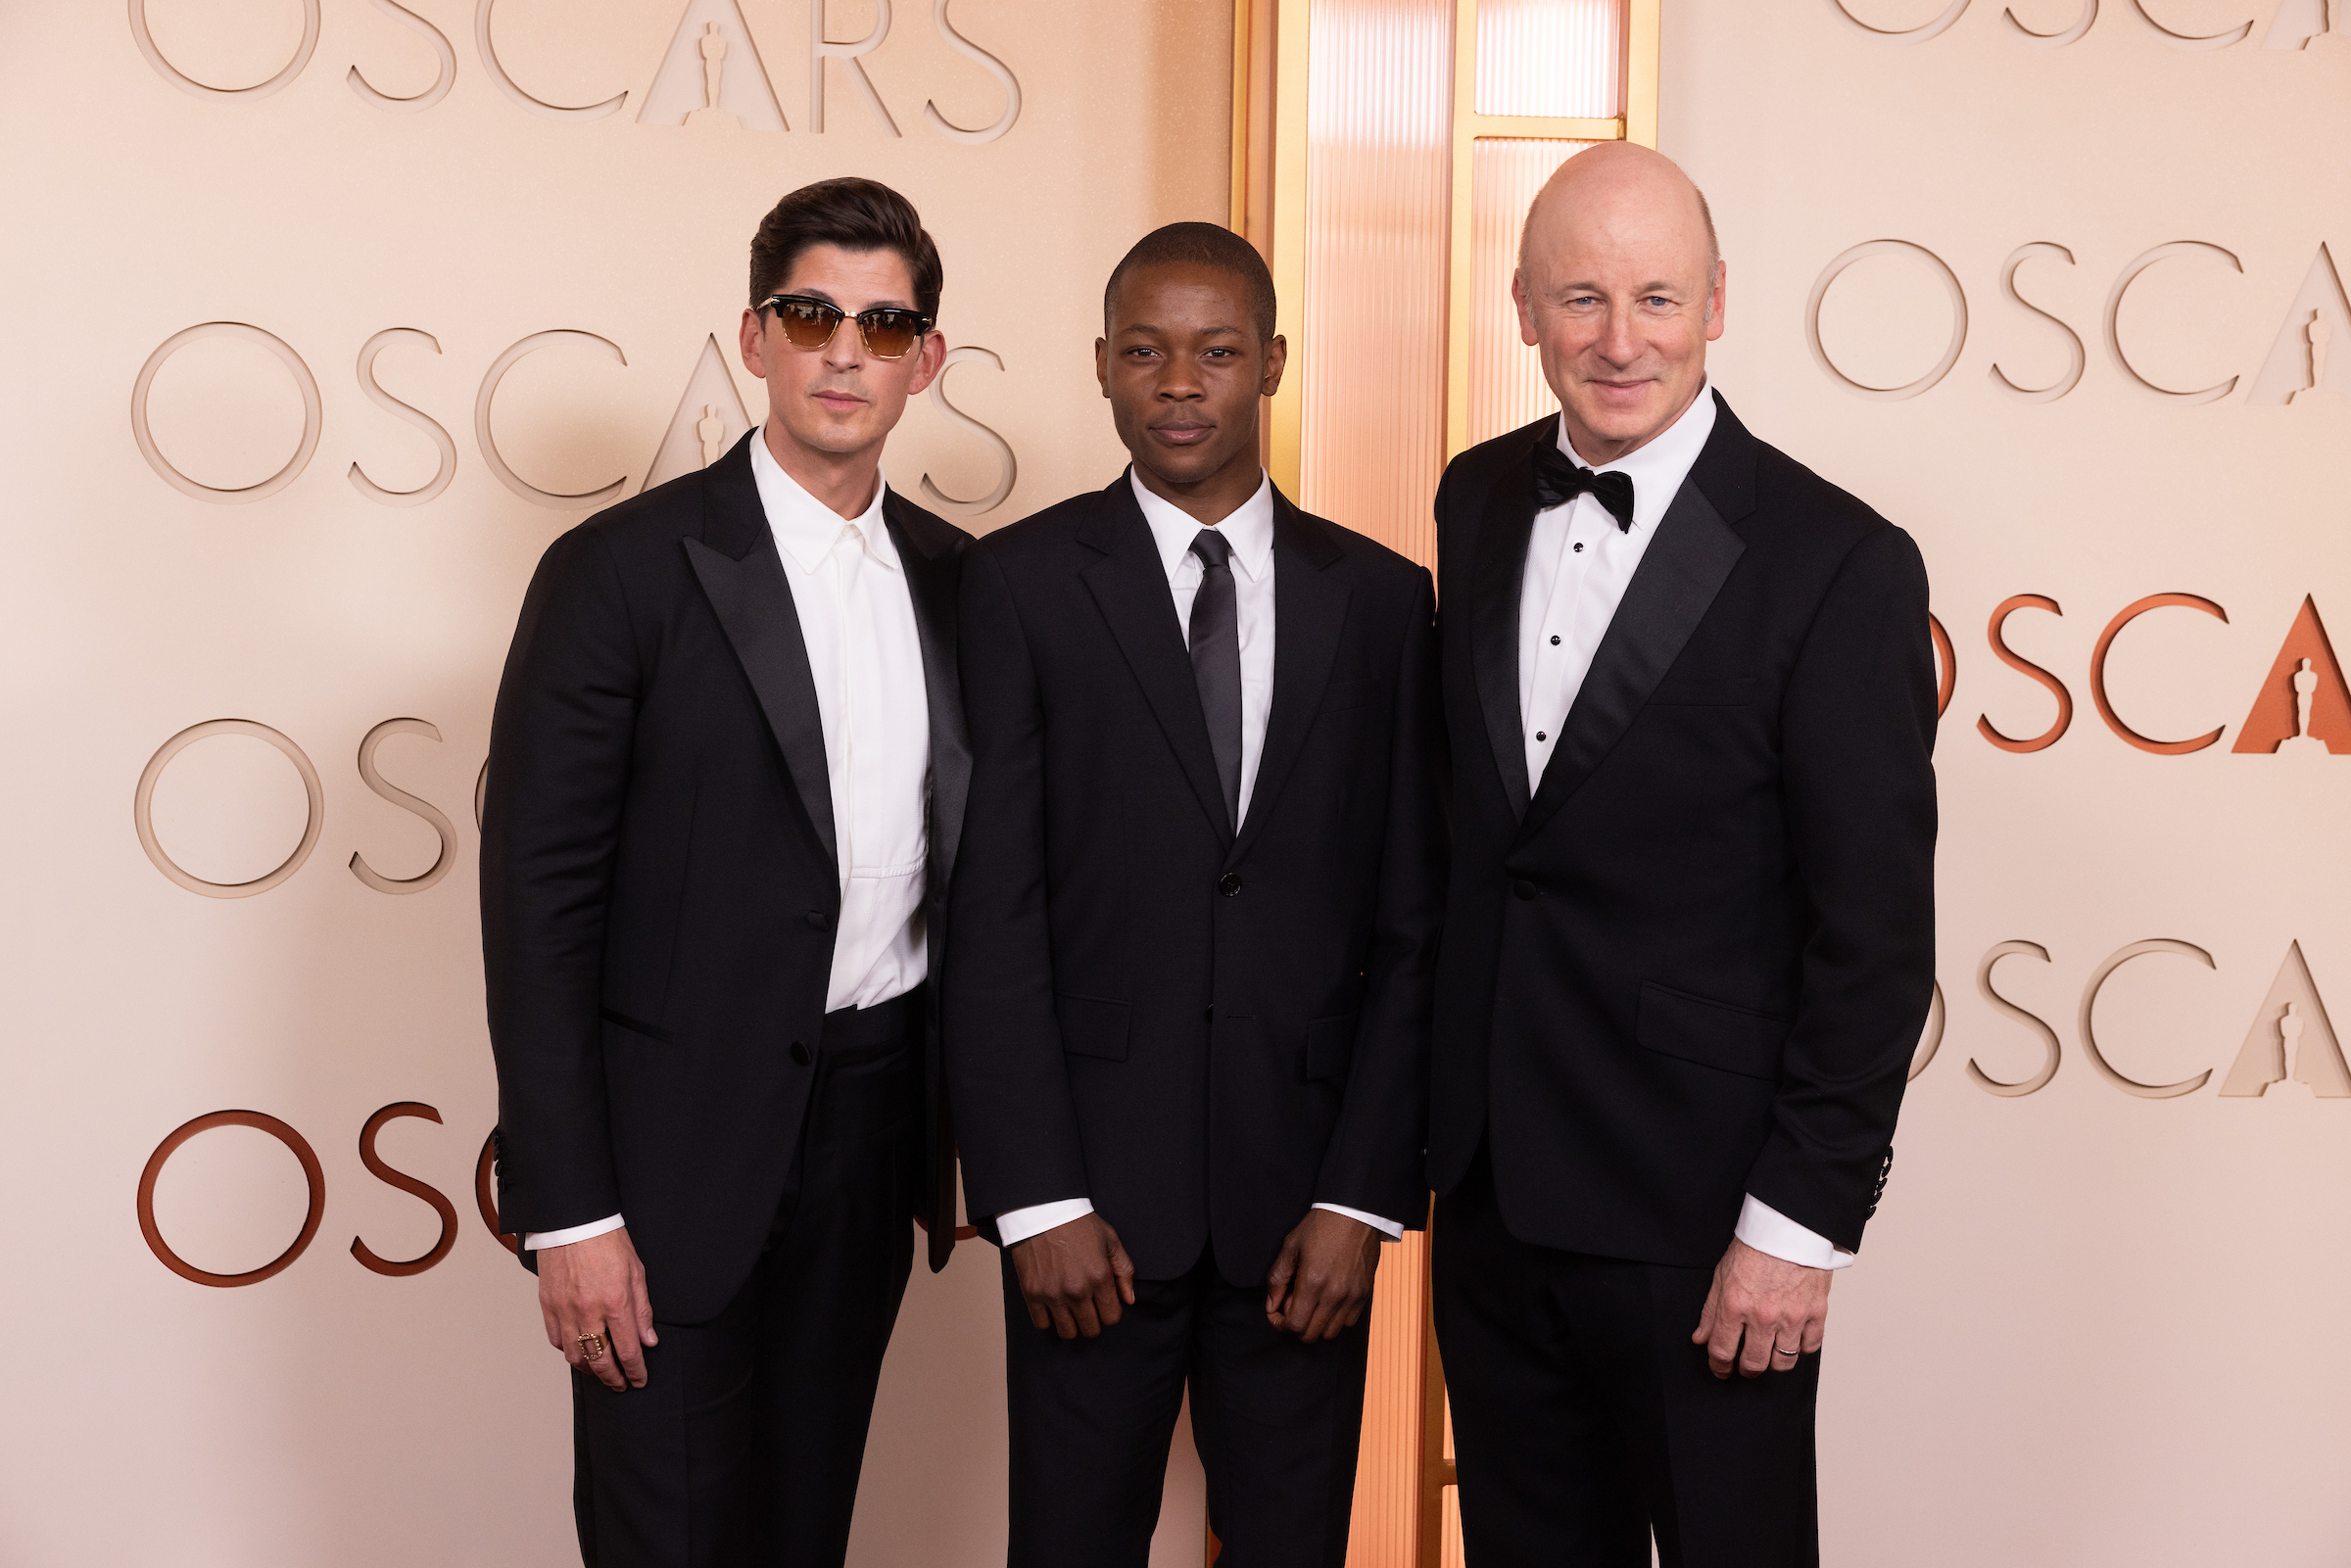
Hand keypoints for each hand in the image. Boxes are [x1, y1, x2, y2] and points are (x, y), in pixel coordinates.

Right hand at [538, 1227, 656, 1391]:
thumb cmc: (608, 1241)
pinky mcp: (548, 1305)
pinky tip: (578, 1352)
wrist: (574, 1222)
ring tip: (600, 1372)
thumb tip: (648, 1340)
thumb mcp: (637, 1272)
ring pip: (575, 1356)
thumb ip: (642, 1310)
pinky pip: (556, 1340)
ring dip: (589, 1370)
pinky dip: (568, 1351)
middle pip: (600, 1361)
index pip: (628, 1351)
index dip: (635, 1371)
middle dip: (613, 1379)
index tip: (639, 1380)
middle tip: (621, 1385)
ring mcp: (565, 1310)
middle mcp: (589, 1311)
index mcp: (616, 1303)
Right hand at [1009, 1213, 1136, 1338]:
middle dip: (1093, 1321)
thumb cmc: (1078, 1223)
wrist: (1043, 1211)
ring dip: (1072, 1323)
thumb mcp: (1110, 1240)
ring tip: (1070, 1309)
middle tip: (1088, 1307)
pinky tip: (1052, 1305)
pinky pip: (1042, 1324)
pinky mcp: (1032, 1293)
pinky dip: (1048, 1319)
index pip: (1112, 1317)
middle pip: (1091, 1329)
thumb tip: (1128, 1300)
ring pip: (1068, 1332)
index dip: (1110, 1311)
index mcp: (1099, 1277)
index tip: (1103, 1302)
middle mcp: (1077, 1290)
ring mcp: (1053, 1294)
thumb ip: (1124, 1271)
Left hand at [1264, 1210, 1379, 1342]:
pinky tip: (1328, 1301)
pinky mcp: (1365, 1293)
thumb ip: (1277, 1279)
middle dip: (1296, 1325)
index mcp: (1312, 1282)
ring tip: (1312, 1302)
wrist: (1354, 1212)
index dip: (1281, 1324)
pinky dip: (1335, 1319)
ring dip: (1316, 1324)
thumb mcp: (1290, 1247)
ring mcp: (1352, 1296)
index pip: (1295, 1325)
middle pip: (1311, 1334)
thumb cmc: (1320, 1226)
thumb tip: (1271, 1306)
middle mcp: (1334, 1294)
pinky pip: (1348, 1322)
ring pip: (1331, 1333)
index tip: (1277, 1314)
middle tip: (1293, 1304)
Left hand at [1692, 1236, 1829, 1378]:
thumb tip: (1700, 1339)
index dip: (1718, 1366)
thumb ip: (1710, 1312)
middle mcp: (1763, 1316)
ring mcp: (1792, 1317)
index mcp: (1735, 1305)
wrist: (1789, 1227)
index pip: (1722, 1351)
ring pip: (1783, 1362)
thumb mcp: (1721, 1275)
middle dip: (1746, 1371)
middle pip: (1754, 1364)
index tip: (1720, 1369)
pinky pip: (1810, 1347)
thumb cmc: (1755, 1247)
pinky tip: (1792, 1340)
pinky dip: (1801, 1348)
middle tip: (1745, 1367)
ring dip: (1774, 1364)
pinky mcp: (1816, 1313)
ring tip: (1769, 1355)